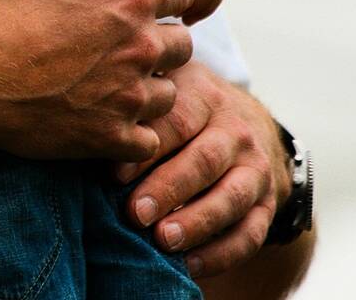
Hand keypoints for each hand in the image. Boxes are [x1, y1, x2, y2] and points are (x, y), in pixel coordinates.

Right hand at [0, 0, 194, 161]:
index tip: (149, 7)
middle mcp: (141, 45)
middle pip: (182, 45)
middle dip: (158, 46)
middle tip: (127, 51)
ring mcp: (130, 95)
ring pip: (169, 95)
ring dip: (147, 91)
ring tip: (116, 90)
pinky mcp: (113, 137)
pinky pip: (148, 141)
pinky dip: (132, 136)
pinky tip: (108, 125)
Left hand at [116, 61, 291, 277]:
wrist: (247, 121)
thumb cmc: (183, 107)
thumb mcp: (164, 89)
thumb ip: (135, 100)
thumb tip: (89, 120)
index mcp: (203, 97)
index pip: (177, 121)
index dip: (147, 150)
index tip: (114, 175)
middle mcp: (235, 131)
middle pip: (204, 160)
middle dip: (168, 189)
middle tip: (135, 213)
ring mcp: (255, 168)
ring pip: (232, 197)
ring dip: (197, 222)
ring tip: (163, 240)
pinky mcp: (266, 204)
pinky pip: (249, 233)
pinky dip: (221, 254)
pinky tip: (189, 266)